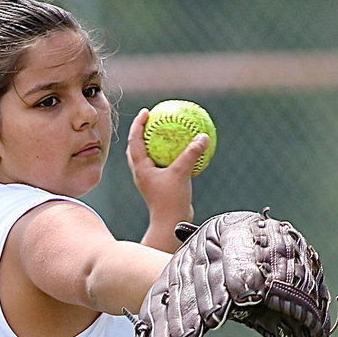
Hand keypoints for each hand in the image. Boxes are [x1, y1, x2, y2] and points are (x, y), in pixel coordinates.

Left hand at [127, 108, 208, 252]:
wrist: (170, 225)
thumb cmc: (171, 201)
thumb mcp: (182, 173)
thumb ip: (192, 154)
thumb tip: (203, 136)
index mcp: (141, 168)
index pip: (134, 140)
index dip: (138, 124)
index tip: (146, 111)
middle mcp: (141, 174)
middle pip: (136, 149)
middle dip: (141, 133)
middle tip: (152, 121)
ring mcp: (149, 182)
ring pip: (147, 159)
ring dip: (153, 146)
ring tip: (164, 135)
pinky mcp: (159, 188)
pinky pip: (161, 168)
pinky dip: (168, 158)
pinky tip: (181, 154)